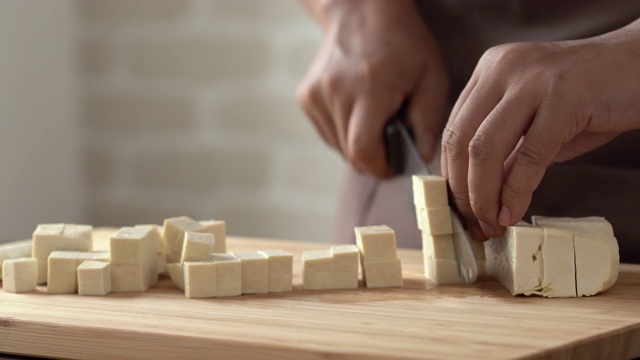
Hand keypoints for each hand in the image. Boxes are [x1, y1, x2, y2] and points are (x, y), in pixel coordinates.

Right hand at [297, 0, 448, 176]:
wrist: (361, 12)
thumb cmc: (403, 45)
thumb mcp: (431, 77)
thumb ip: (429, 121)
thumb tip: (421, 158)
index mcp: (370, 88)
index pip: (363, 150)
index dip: (381, 168)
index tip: (396, 166)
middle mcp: (336, 92)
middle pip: (351, 153)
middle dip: (374, 158)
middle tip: (392, 144)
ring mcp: (315, 95)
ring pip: (338, 147)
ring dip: (359, 145)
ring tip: (376, 120)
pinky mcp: (305, 97)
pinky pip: (327, 134)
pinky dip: (344, 133)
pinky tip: (358, 111)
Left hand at [441, 19, 639, 239]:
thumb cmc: (590, 97)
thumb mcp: (534, 123)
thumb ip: (503, 151)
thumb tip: (474, 195)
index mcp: (490, 69)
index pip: (453, 130)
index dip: (450, 176)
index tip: (457, 210)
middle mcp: (502, 68)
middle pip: (460, 141)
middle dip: (461, 192)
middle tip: (473, 225)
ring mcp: (532, 80)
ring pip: (484, 150)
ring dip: (482, 197)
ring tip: (491, 225)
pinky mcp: (564, 98)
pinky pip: (528, 157)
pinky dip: (515, 193)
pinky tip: (513, 215)